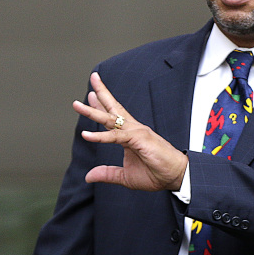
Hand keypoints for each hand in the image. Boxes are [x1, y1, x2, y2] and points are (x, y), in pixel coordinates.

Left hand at [73, 72, 188, 190]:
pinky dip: (100, 136)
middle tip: (92, 78)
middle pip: (113, 108)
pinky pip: (116, 136)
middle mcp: (133, 129)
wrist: (176, 177)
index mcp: (130, 135)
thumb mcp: (125, 176)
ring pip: (110, 119)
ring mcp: (136, 132)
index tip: (91, 94)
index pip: (114, 116)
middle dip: (101, 93)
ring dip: (92, 111)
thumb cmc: (156, 173)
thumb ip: (107, 174)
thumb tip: (89, 176)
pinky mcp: (138, 139)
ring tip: (77, 104)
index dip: (101, 105)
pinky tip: (86, 134)